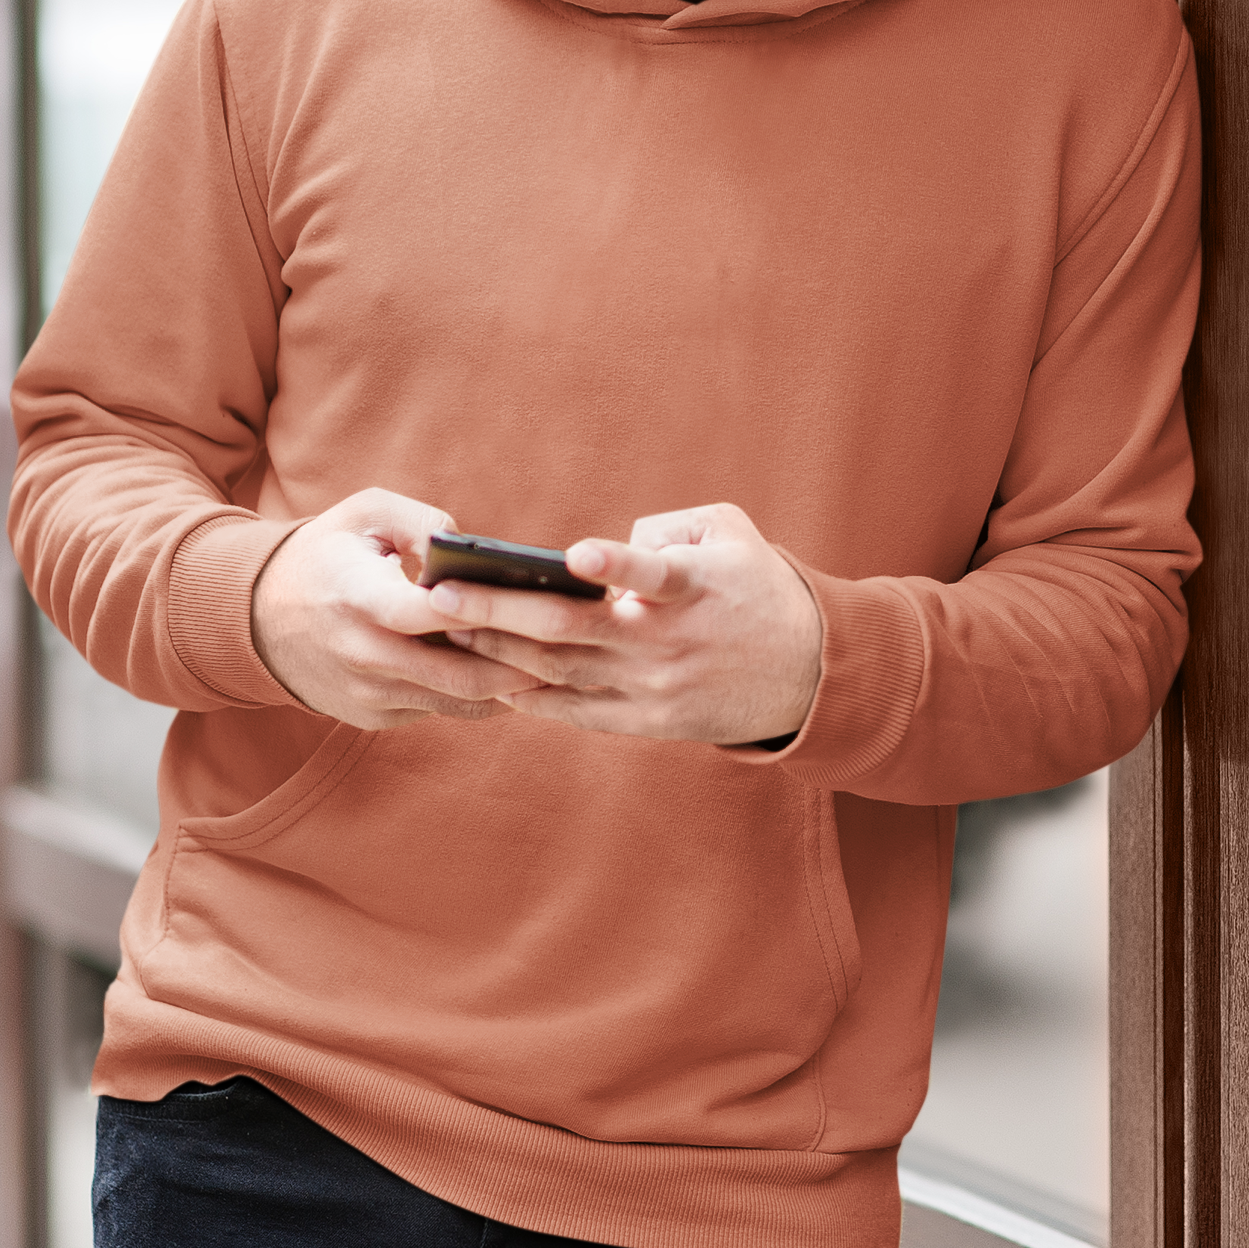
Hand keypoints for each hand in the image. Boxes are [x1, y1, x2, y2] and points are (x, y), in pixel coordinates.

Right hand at [250, 489, 541, 725]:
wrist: (258, 618)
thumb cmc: (326, 552)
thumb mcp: (364, 513)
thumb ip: (421, 522)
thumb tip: (471, 548)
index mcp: (355, 596)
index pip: (425, 614)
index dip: (477, 612)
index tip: (526, 604)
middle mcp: (360, 654)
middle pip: (455, 674)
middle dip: (516, 666)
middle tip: (569, 651)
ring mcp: (366, 693)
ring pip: (454, 702)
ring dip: (505, 688)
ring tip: (556, 667)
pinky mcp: (372, 717)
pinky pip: (436, 711)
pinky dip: (476, 698)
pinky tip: (513, 678)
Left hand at [425, 502, 822, 744]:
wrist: (808, 673)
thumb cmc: (757, 585)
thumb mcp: (730, 532)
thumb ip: (665, 526)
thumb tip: (603, 552)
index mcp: (695, 587)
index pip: (653, 573)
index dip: (616, 564)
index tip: (574, 554)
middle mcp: (668, 642)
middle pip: (574, 629)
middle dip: (501, 610)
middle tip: (440, 594)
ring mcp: (654, 688)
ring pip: (563, 673)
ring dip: (500, 651)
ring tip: (445, 629)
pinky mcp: (649, 721)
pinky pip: (579, 713)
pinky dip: (535, 699)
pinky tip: (491, 679)